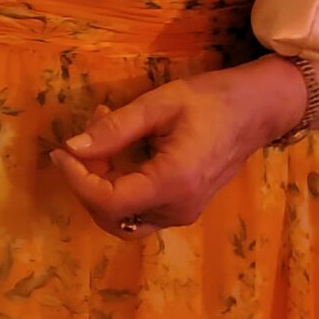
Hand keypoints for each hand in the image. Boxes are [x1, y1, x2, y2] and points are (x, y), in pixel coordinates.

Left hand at [50, 60, 307, 235]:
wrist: (257, 110)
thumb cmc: (211, 100)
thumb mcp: (158, 105)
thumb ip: (113, 129)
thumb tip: (71, 149)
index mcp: (173, 183)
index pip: (108, 201)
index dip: (76, 180)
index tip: (61, 152)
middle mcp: (178, 209)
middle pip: (112, 217)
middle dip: (86, 185)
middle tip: (80, 144)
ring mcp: (183, 213)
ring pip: (123, 219)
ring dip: (101, 188)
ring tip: (99, 144)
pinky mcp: (184, 208)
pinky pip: (140, 210)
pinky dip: (120, 189)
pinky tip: (119, 154)